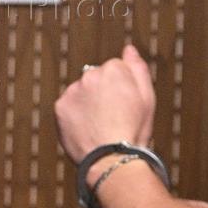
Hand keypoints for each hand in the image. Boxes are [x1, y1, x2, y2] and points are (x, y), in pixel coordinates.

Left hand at [54, 44, 155, 170]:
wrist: (112, 159)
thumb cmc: (133, 130)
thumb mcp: (147, 97)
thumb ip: (137, 68)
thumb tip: (129, 49)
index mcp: (113, 69)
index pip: (114, 69)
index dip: (121, 88)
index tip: (125, 105)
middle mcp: (90, 75)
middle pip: (96, 78)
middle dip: (102, 92)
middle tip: (112, 116)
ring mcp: (73, 90)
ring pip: (81, 92)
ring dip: (87, 103)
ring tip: (99, 125)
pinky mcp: (60, 106)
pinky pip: (68, 106)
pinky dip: (74, 115)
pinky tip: (86, 128)